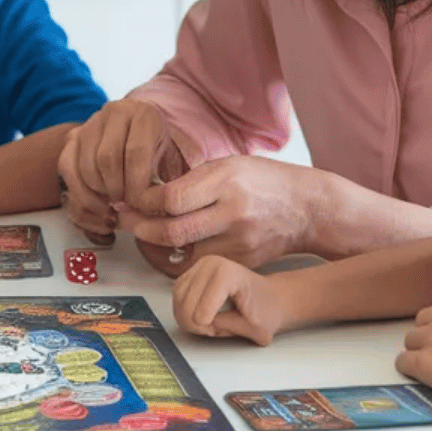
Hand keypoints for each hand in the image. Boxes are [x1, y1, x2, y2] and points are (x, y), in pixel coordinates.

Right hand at [57, 100, 189, 241]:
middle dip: (115, 191)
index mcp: (144, 114)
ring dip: (97, 194)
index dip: (135, 185)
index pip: (136, 152)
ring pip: (85, 165)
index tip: (139, 204)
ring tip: (113, 207)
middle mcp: (114, 112)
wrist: (144, 135)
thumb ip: (165, 181)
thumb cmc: (160, 151)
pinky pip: (67, 167)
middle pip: (106, 159)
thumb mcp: (173, 160)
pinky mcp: (73, 137)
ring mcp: (90, 123)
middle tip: (125, 207)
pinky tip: (97, 203)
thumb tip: (151, 206)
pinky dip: (80, 192)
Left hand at [119, 154, 318, 267]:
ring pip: (182, 255)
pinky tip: (167, 248)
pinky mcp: (242, 262)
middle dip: (140, 228)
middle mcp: (232, 213)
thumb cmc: (262, 180)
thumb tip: (146, 192)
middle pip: (172, 231)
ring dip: (154, 247)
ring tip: (143, 234)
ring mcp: (239, 242)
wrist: (306, 208)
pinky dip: (178, 260)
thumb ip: (190, 180)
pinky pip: (199, 266)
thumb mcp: (228, 164)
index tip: (133, 199)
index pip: (172, 198)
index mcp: (227, 181)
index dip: (145, 201)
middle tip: (125, 221)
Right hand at [171, 254, 295, 343]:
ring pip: (178, 301)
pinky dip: (183, 311)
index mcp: (229, 273)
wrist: (269, 298)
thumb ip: (225, 326)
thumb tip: (202, 323)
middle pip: (186, 305)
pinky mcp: (190, 273)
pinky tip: (199, 315)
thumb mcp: (253, 328)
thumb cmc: (265, 310)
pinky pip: (176, 297)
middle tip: (214, 329)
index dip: (208, 327)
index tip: (221, 329)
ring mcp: (199, 266)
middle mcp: (210, 264)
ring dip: (188, 319)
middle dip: (197, 325)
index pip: (203, 308)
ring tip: (209, 323)